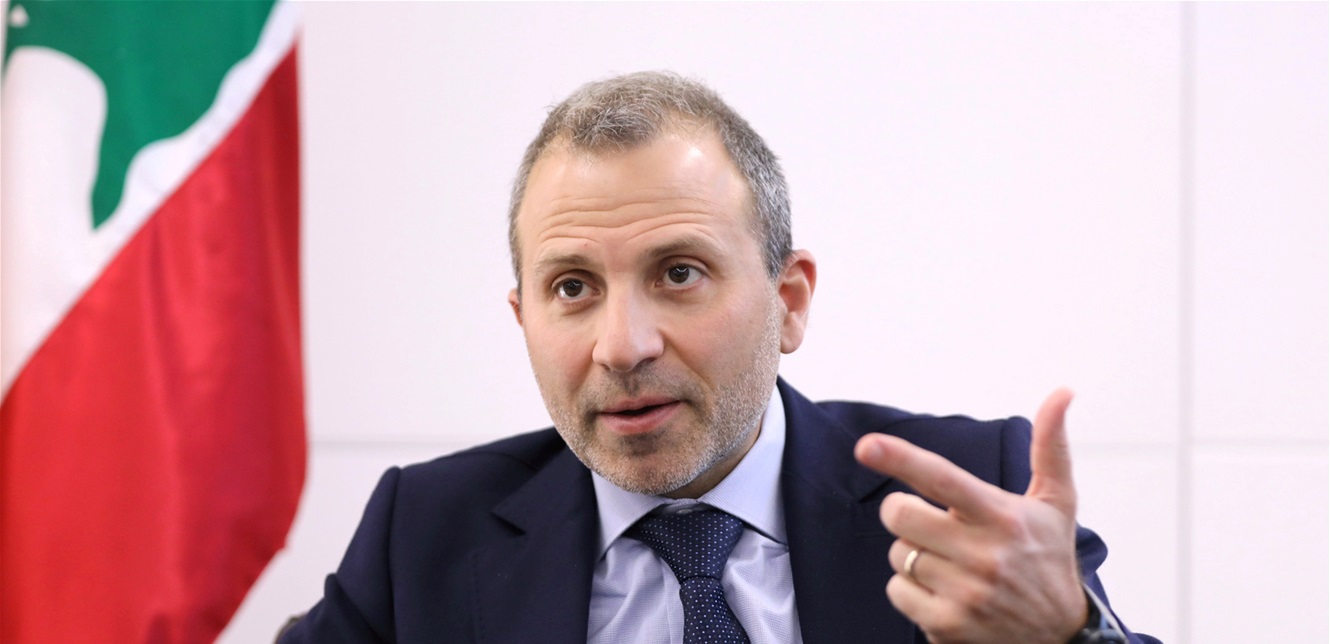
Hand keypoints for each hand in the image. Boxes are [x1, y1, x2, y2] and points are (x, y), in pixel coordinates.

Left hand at [853, 389, 1087, 643]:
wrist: (1061, 638)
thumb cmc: (1048, 558)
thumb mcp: (1056, 504)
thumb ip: (1050, 446)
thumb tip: (1063, 392)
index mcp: (1003, 516)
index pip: (943, 479)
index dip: (901, 459)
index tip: (866, 445)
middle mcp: (984, 555)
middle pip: (900, 515)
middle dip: (903, 512)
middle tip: (929, 521)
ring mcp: (965, 593)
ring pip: (898, 554)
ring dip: (914, 554)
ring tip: (951, 563)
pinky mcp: (949, 625)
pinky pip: (897, 591)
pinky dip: (911, 590)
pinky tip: (945, 593)